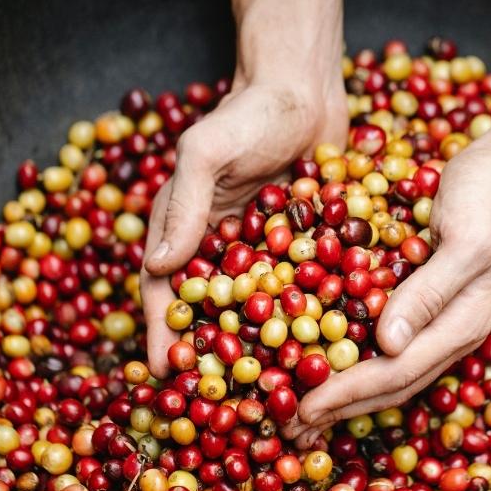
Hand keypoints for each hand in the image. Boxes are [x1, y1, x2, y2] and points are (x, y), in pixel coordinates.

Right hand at [141, 78, 346, 377]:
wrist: (307, 90)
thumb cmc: (250, 112)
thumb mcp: (209, 150)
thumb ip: (185, 203)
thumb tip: (159, 265)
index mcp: (187, 232)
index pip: (168, 291)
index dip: (164, 333)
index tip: (168, 373)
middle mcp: (224, 251)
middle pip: (216, 314)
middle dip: (218, 358)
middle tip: (225, 401)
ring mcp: (267, 255)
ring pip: (264, 313)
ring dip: (268, 352)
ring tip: (281, 392)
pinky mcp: (307, 251)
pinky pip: (307, 292)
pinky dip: (315, 321)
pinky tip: (330, 353)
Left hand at [284, 142, 490, 447]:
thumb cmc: (488, 199)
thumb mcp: (464, 242)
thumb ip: (428, 293)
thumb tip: (388, 345)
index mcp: (463, 326)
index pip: (397, 373)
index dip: (348, 393)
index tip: (303, 407)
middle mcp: (452, 333)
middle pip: (393, 386)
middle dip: (342, 409)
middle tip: (292, 427)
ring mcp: (441, 322)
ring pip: (390, 372)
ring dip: (347, 394)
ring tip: (306, 409)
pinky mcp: (427, 304)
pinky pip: (388, 345)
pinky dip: (356, 361)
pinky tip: (330, 361)